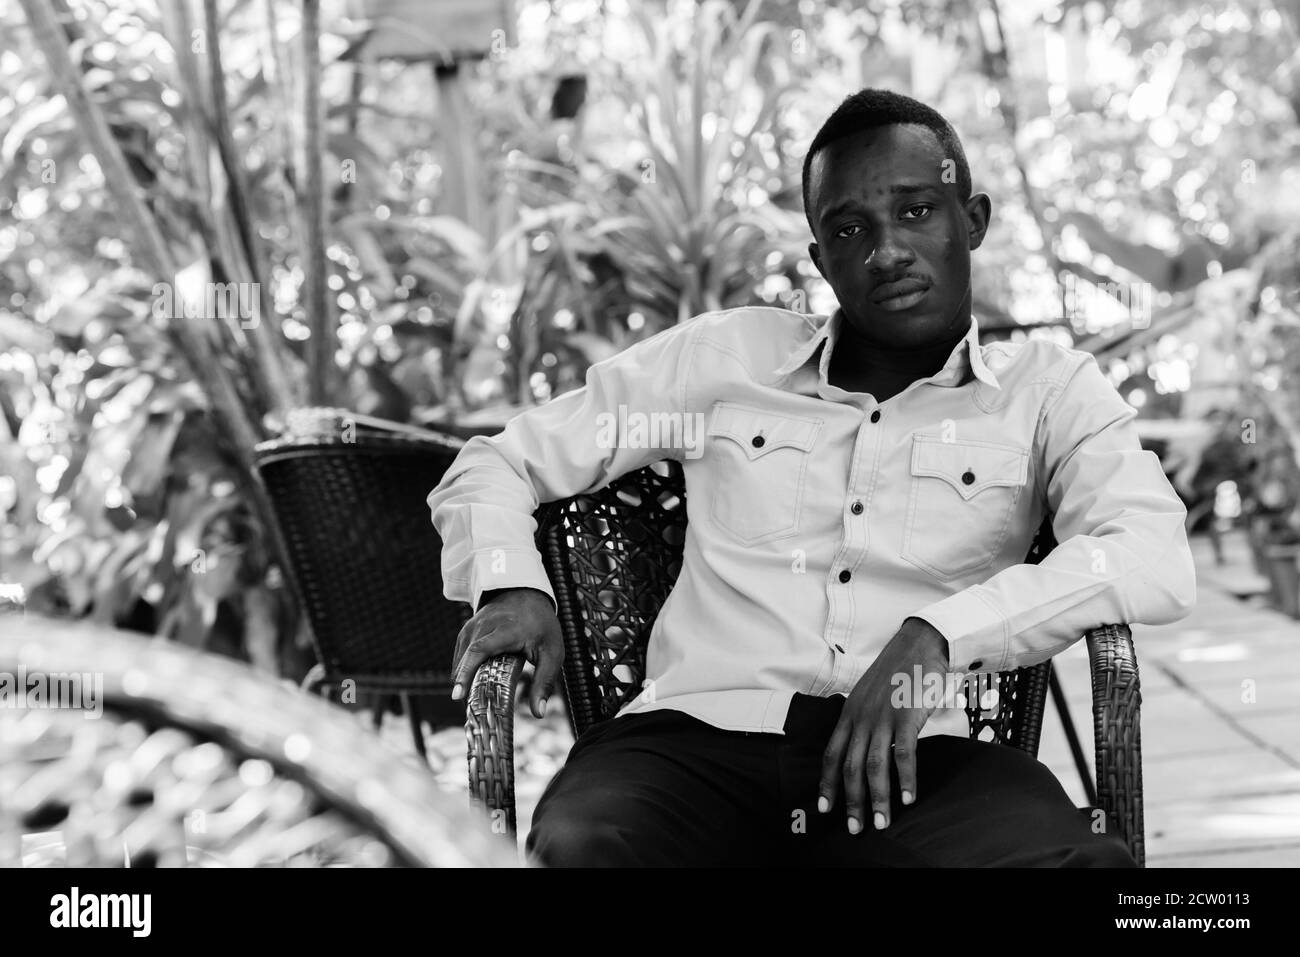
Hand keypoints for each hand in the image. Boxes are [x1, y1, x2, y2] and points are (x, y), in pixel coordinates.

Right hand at [450, 587, 562, 718]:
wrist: (526, 594)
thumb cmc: (541, 625)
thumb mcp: (552, 653)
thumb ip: (544, 682)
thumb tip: (538, 713)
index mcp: (506, 630)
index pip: (479, 651)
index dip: (467, 673)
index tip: (458, 695)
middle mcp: (484, 626)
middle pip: (467, 659)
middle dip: (465, 685)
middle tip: (471, 710)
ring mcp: (472, 626)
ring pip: (460, 660)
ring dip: (464, 680)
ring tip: (473, 701)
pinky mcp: (466, 631)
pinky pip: (460, 656)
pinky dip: (464, 671)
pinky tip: (473, 685)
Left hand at [818, 616, 949, 833]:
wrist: (918, 644)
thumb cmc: (896, 671)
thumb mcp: (868, 694)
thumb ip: (862, 719)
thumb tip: (859, 744)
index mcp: (849, 713)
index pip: (831, 754)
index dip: (826, 784)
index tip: (824, 808)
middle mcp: (861, 718)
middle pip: (849, 767)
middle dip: (851, 801)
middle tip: (854, 828)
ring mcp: (883, 717)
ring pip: (874, 765)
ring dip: (876, 798)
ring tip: (880, 823)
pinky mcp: (906, 716)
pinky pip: (904, 754)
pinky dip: (905, 779)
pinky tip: (907, 798)